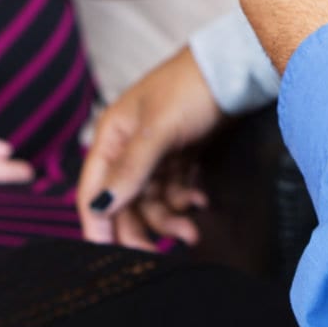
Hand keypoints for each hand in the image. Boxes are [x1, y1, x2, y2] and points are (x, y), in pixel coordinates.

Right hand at [77, 46, 224, 247]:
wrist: (234, 68)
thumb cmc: (189, 88)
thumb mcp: (159, 128)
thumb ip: (131, 168)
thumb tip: (100, 208)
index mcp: (111, 137)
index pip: (93, 191)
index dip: (97, 225)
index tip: (107, 258)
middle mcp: (128, 148)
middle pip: (124, 202)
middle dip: (140, 229)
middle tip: (158, 255)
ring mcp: (155, 153)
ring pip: (152, 201)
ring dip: (168, 219)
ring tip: (192, 232)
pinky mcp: (181, 155)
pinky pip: (174, 190)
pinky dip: (184, 201)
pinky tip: (200, 203)